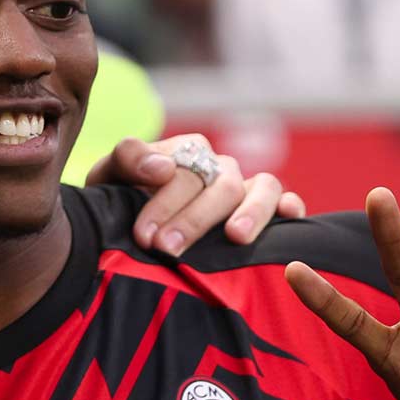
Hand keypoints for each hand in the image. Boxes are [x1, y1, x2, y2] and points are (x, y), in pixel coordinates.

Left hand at [90, 134, 306, 256]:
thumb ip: (127, 160)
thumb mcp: (110, 178)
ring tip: (234, 237)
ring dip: (250, 211)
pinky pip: (285, 199)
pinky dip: (290, 205)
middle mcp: (218, 166)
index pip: (183, 170)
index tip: (145, 236)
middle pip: (219, 184)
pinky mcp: (266, 209)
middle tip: (167, 248)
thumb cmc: (119, 201)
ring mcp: (244, 186)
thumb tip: (163, 168)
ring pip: (262, 186)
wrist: (127, 227)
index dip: (164, 203)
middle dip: (193, 219)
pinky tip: (288, 216)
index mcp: (184, 152)